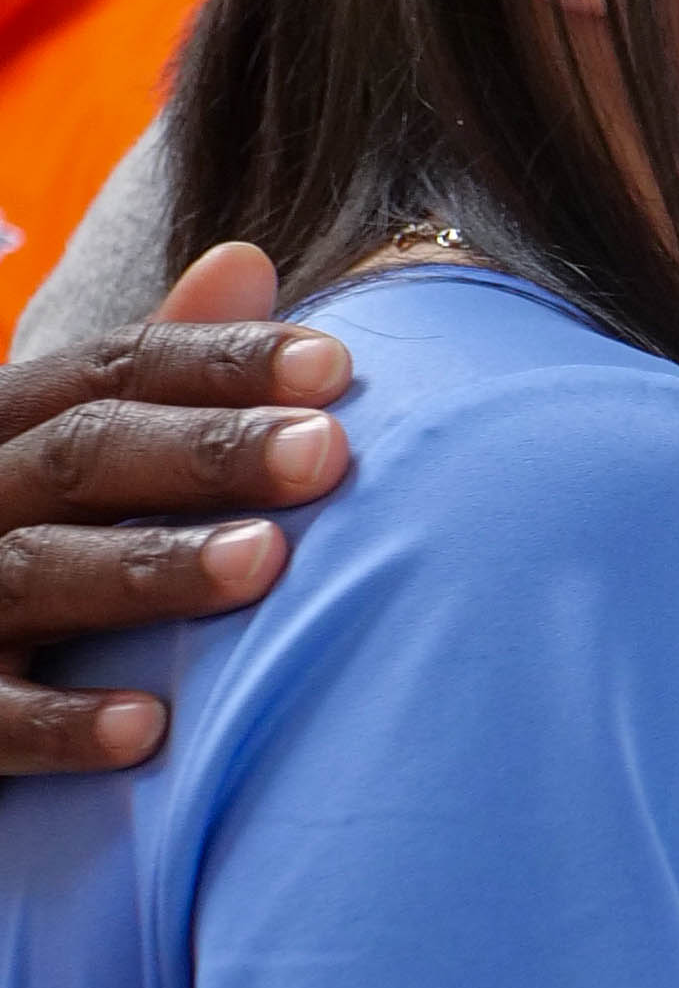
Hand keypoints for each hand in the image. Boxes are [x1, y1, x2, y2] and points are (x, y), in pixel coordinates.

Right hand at [0, 244, 351, 773]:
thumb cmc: (20, 557)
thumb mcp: (68, 458)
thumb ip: (152, 380)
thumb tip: (248, 259)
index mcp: (4, 427)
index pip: (111, 371)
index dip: (219, 361)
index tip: (335, 367)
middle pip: (82, 454)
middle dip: (206, 449)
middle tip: (328, 451)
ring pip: (39, 568)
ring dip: (151, 565)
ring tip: (266, 560)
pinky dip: (61, 721)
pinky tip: (151, 728)